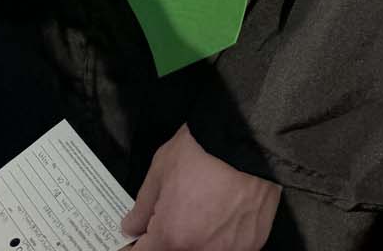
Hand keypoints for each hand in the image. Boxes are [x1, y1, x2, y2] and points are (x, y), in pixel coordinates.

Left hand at [121, 124, 280, 248]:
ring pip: (202, 250)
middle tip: (174, 214)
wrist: (247, 142)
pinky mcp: (251, 246)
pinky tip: (223, 213)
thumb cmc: (202, 152)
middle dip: (169, 238)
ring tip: (201, 210)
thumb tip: (131, 227)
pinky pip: (228, 248)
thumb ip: (142, 206)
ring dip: (196, 238)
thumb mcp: (160, 170)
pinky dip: (221, 237)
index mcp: (171, 236)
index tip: (139, 238)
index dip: (138, 245)